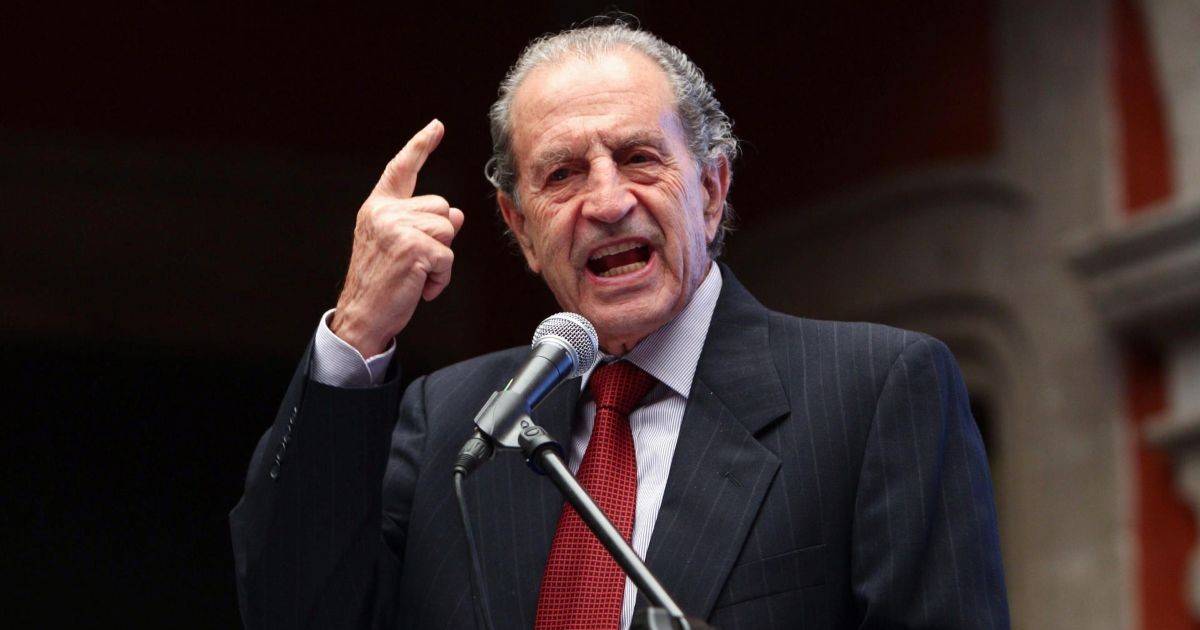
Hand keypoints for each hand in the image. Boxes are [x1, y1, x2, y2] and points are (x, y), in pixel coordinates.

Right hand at [330, 119, 464, 355]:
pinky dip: (441, 277)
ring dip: (441, 259)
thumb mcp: (401, 246)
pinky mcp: (412, 248)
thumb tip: (456, 214)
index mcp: (378, 207)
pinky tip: (420, 287)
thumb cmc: (382, 283)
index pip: (401, 168)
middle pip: (442, 208)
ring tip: (415, 274)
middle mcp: (384, 212)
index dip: (420, 145)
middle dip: (439, 237)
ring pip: (448, 230)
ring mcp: (397, 228)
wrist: (362, 316)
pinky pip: (448, 256)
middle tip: (413, 263)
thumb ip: (425, 224)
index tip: (436, 126)